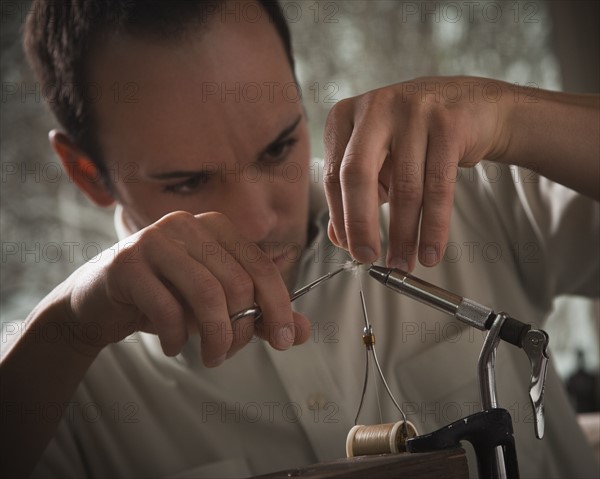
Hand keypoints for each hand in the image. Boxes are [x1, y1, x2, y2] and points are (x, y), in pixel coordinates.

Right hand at [64, 211, 309, 365]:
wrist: (101, 302)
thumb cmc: (167, 299)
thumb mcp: (217, 306)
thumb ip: (259, 315)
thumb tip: (303, 331)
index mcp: (216, 227)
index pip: (261, 266)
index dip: (280, 306)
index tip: (285, 341)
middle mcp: (188, 224)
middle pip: (237, 284)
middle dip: (240, 330)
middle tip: (228, 353)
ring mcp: (155, 239)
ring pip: (207, 295)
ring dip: (215, 339)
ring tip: (211, 357)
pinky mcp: (127, 263)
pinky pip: (168, 310)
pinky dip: (178, 338)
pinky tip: (175, 346)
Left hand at [323, 76, 508, 270]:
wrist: (471, 105)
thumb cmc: (414, 136)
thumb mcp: (377, 159)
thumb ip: (353, 194)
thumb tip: (339, 238)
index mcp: (346, 117)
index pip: (334, 176)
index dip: (341, 218)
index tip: (350, 248)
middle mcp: (375, 108)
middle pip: (357, 175)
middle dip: (361, 225)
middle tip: (367, 258)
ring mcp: (412, 112)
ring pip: (404, 187)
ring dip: (404, 235)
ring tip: (404, 262)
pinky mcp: (448, 124)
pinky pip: (439, 188)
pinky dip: (434, 227)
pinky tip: (431, 250)